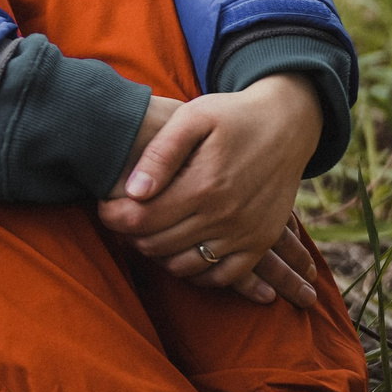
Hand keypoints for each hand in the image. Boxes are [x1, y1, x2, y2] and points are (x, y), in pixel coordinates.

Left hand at [97, 76, 322, 307]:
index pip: (141, 220)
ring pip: (186, 266)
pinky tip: (181, 253)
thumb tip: (134, 191)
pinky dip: (197, 273)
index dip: (113, 217)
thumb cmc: (231, 115)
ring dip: (159, 255)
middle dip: (130, 235)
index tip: (103, 206)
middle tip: (122, 218)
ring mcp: (245, 232)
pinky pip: (224, 276)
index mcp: (202, 185)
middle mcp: (225, 216)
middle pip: (158, 245)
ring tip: (148, 232)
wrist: (288, 123)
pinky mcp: (261, 240)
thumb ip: (160, 154)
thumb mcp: (193, 118)